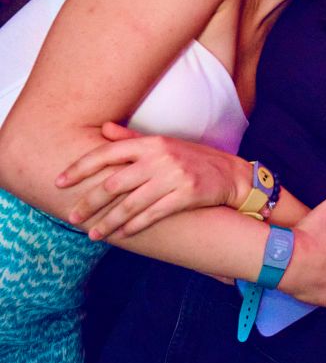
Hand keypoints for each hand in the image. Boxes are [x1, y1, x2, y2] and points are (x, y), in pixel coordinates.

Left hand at [56, 122, 252, 239]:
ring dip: (108, 222)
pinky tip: (122, 234)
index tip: (59, 182)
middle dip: (89, 202)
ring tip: (93, 235)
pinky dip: (134, 226)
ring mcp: (174, 177)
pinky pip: (152, 214)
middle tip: (72, 216)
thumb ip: (131, 138)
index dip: (80, 167)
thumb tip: (103, 128)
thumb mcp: (164, 144)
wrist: (230, 174)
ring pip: (130, 204)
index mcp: (151, 143)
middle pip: (113, 182)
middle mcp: (160, 158)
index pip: (108, 152)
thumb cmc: (192, 159)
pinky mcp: (186, 195)